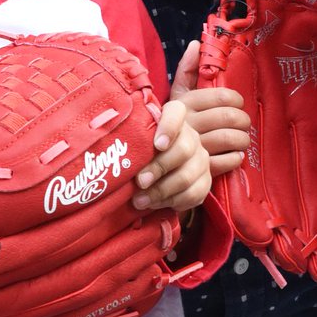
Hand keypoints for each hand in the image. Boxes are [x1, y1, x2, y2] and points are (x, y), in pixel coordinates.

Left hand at [132, 97, 211, 212]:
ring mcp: (201, 159)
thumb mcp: (135, 141)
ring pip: (186, 176)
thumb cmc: (142, 151)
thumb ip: (130, 139)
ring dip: (161, 191)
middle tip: (139, 182)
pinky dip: (172, 202)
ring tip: (140, 200)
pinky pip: (193, 194)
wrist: (161, 171)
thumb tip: (110, 155)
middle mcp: (191, 137)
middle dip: (159, 168)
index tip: (157, 145)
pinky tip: (156, 204)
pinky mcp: (205, 181)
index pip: (176, 112)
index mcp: (174, 119)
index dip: (169, 126)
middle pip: (183, 149)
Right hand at [169, 40, 250, 176]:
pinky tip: (235, 155)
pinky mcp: (198, 169)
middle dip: (243, 120)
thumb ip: (187, 70)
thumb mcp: (176, 97)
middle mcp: (189, 123)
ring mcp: (193, 147)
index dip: (236, 99)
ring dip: (243, 139)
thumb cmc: (170, 124)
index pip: (222, 96)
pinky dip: (235, 158)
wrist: (150, 164)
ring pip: (231, 138)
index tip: (238, 103)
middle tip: (244, 122)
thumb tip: (196, 43)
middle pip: (230, 117)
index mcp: (185, 103)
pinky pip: (227, 161)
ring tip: (242, 139)